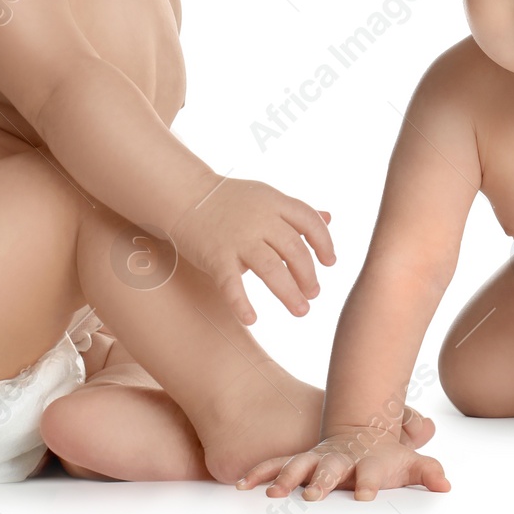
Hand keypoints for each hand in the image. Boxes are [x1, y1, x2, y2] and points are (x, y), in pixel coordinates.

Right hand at [169, 176, 334, 323]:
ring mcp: (237, 237)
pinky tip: (251, 319)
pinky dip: (241, 303)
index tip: (330, 263)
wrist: (184, 194)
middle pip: (295, 249)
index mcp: (274, 202)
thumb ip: (296, 211)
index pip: (309, 221)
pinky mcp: (216, 255)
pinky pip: (231, 283)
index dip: (324, 242)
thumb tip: (329, 218)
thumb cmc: (229, 201)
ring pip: (272, 268)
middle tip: (313, 294)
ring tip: (301, 310)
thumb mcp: (266, 198)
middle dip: (308, 275)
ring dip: (289, 293)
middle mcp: (259, 219)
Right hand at [236, 427, 449, 501]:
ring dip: (285, 478)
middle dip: (321, 480)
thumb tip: (445, 484)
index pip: (370, 473)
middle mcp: (337, 458)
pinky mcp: (297, 462)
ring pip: (297, 466)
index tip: (365, 496)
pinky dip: (259, 474)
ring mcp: (315, 458)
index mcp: (365, 461)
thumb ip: (426, 471)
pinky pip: (274, 466)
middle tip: (315, 494)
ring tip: (273, 492)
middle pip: (329, 469)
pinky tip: (242, 485)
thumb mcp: (408, 462)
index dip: (369, 483)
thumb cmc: (384, 455)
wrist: (359, 428)